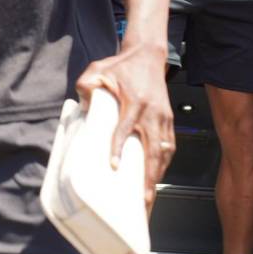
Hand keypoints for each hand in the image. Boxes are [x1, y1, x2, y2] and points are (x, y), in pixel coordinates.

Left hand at [75, 43, 173, 202]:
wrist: (147, 55)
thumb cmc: (122, 64)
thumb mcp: (98, 68)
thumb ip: (86, 84)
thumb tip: (82, 104)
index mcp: (135, 100)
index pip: (126, 127)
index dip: (119, 147)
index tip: (114, 165)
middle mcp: (153, 111)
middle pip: (154, 149)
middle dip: (149, 176)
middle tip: (143, 198)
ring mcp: (164, 116)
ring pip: (165, 151)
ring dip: (158, 173)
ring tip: (150, 194)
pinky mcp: (169, 118)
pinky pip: (170, 145)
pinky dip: (165, 162)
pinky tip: (157, 175)